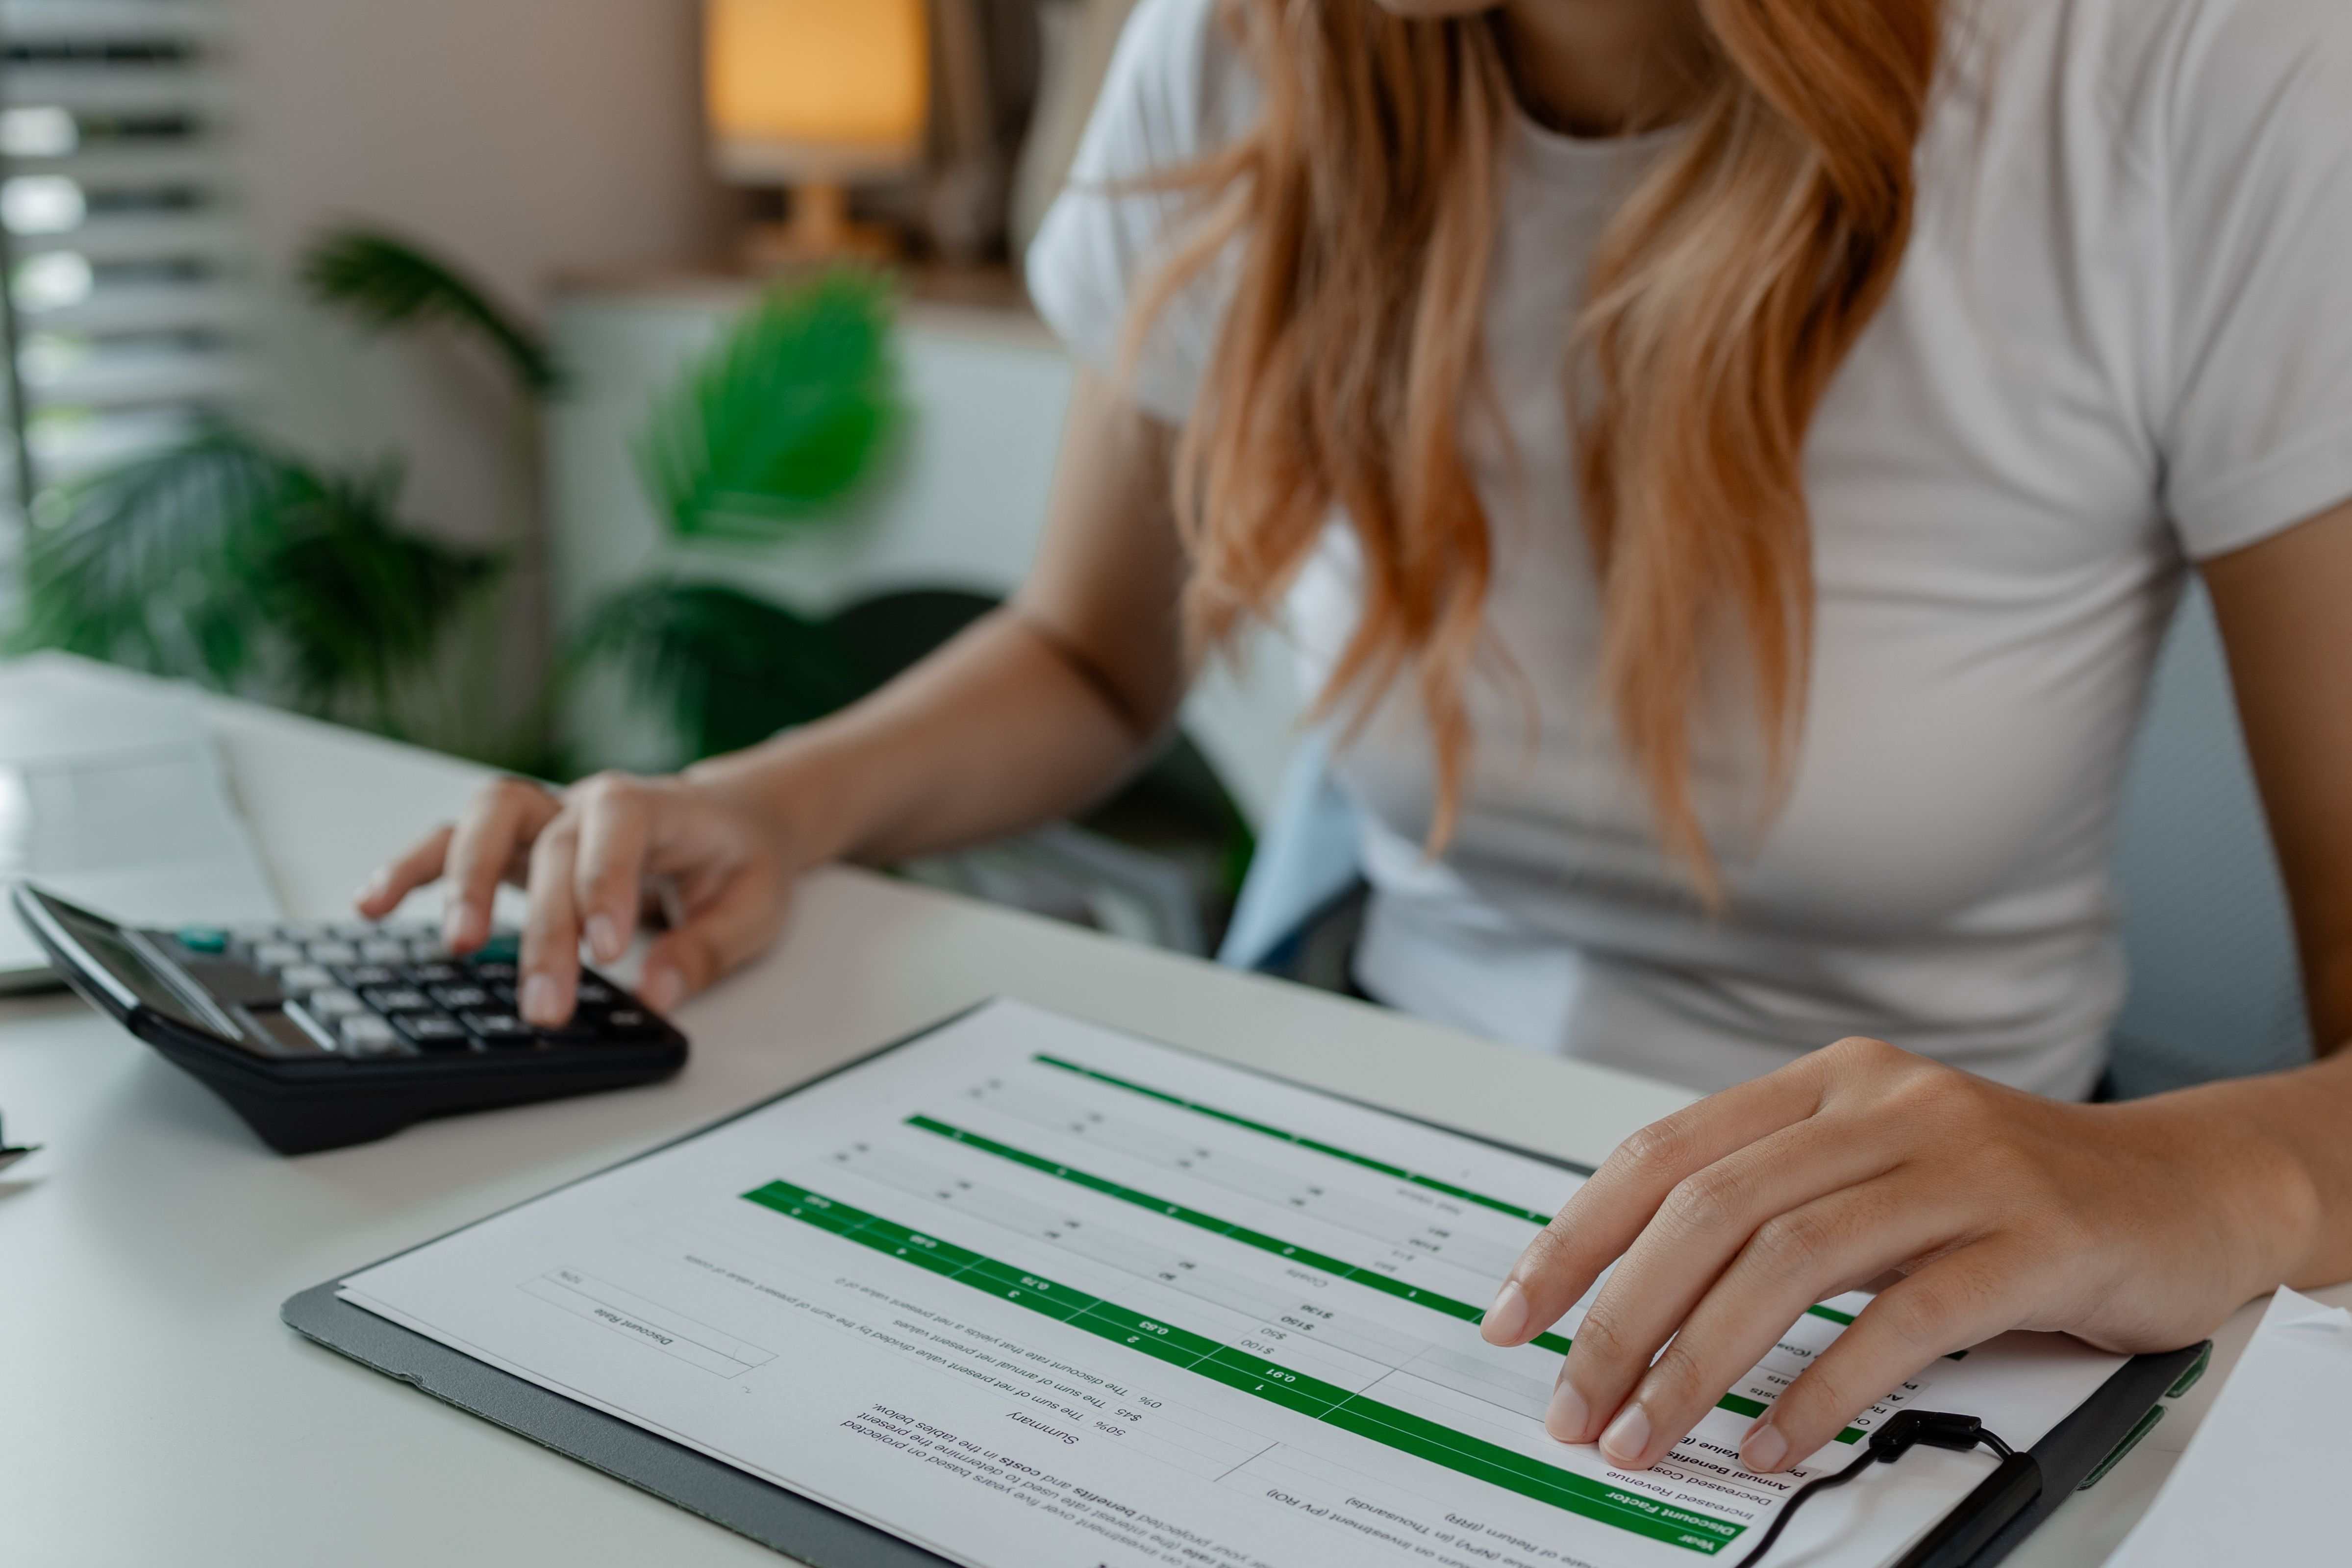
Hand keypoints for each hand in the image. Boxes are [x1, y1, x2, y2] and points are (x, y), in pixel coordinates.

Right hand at [354, 771, 795, 1023]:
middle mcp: (585, 804)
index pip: (619, 826)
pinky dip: (410, 870)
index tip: (605, 952)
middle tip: (544, 1002)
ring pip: (483, 823)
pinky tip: (373, 905)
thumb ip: (707, 947)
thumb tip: (657, 993)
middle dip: (543, 929)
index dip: (604, 881)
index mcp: (652, 804)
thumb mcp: (755, 903)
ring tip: (453, 945)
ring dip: (460, 879)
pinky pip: (449, 846)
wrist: (731, 818)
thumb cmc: (739, 858)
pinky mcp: (513, 848)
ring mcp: (543, 820)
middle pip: (547, 847)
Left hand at [1477, 1036, 2313, 1474]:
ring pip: (1788, 1258)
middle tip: (1575, 1400)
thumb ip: (1772, 1206)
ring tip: (1646, 1432)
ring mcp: (1963, 1167)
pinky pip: (1903, 1318)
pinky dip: (1825, 1386)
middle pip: (1708, 1208)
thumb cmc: (2013, 1194)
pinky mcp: (2034, 1238)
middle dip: (1621, 1315)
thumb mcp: (1875, 1172)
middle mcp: (1884, 1107)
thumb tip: (1631, 1291)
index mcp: (1827, 1086)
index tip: (1519, 1309)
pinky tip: (1776, 1439)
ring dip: (1698, 1361)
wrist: (2187, 1187)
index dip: (1576, 1235)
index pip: (1664, 1154)